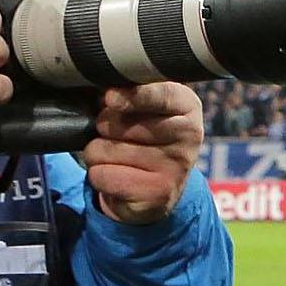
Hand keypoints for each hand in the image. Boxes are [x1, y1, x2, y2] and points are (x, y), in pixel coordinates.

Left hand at [83, 82, 205, 223]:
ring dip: (97, 153)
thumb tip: (107, 95)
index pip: (162, 95)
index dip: (134, 96)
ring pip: (105, 150)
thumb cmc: (146, 135)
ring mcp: (176, 167)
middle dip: (103, 127)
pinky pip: (103, 175)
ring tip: (116, 157)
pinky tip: (116, 175)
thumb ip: (128, 92)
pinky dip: (98, 175)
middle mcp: (188, 136)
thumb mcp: (145, 107)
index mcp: (187, 106)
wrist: (159, 186)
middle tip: (116, 135)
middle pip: (122, 124)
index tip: (110, 98)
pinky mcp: (157, 193)